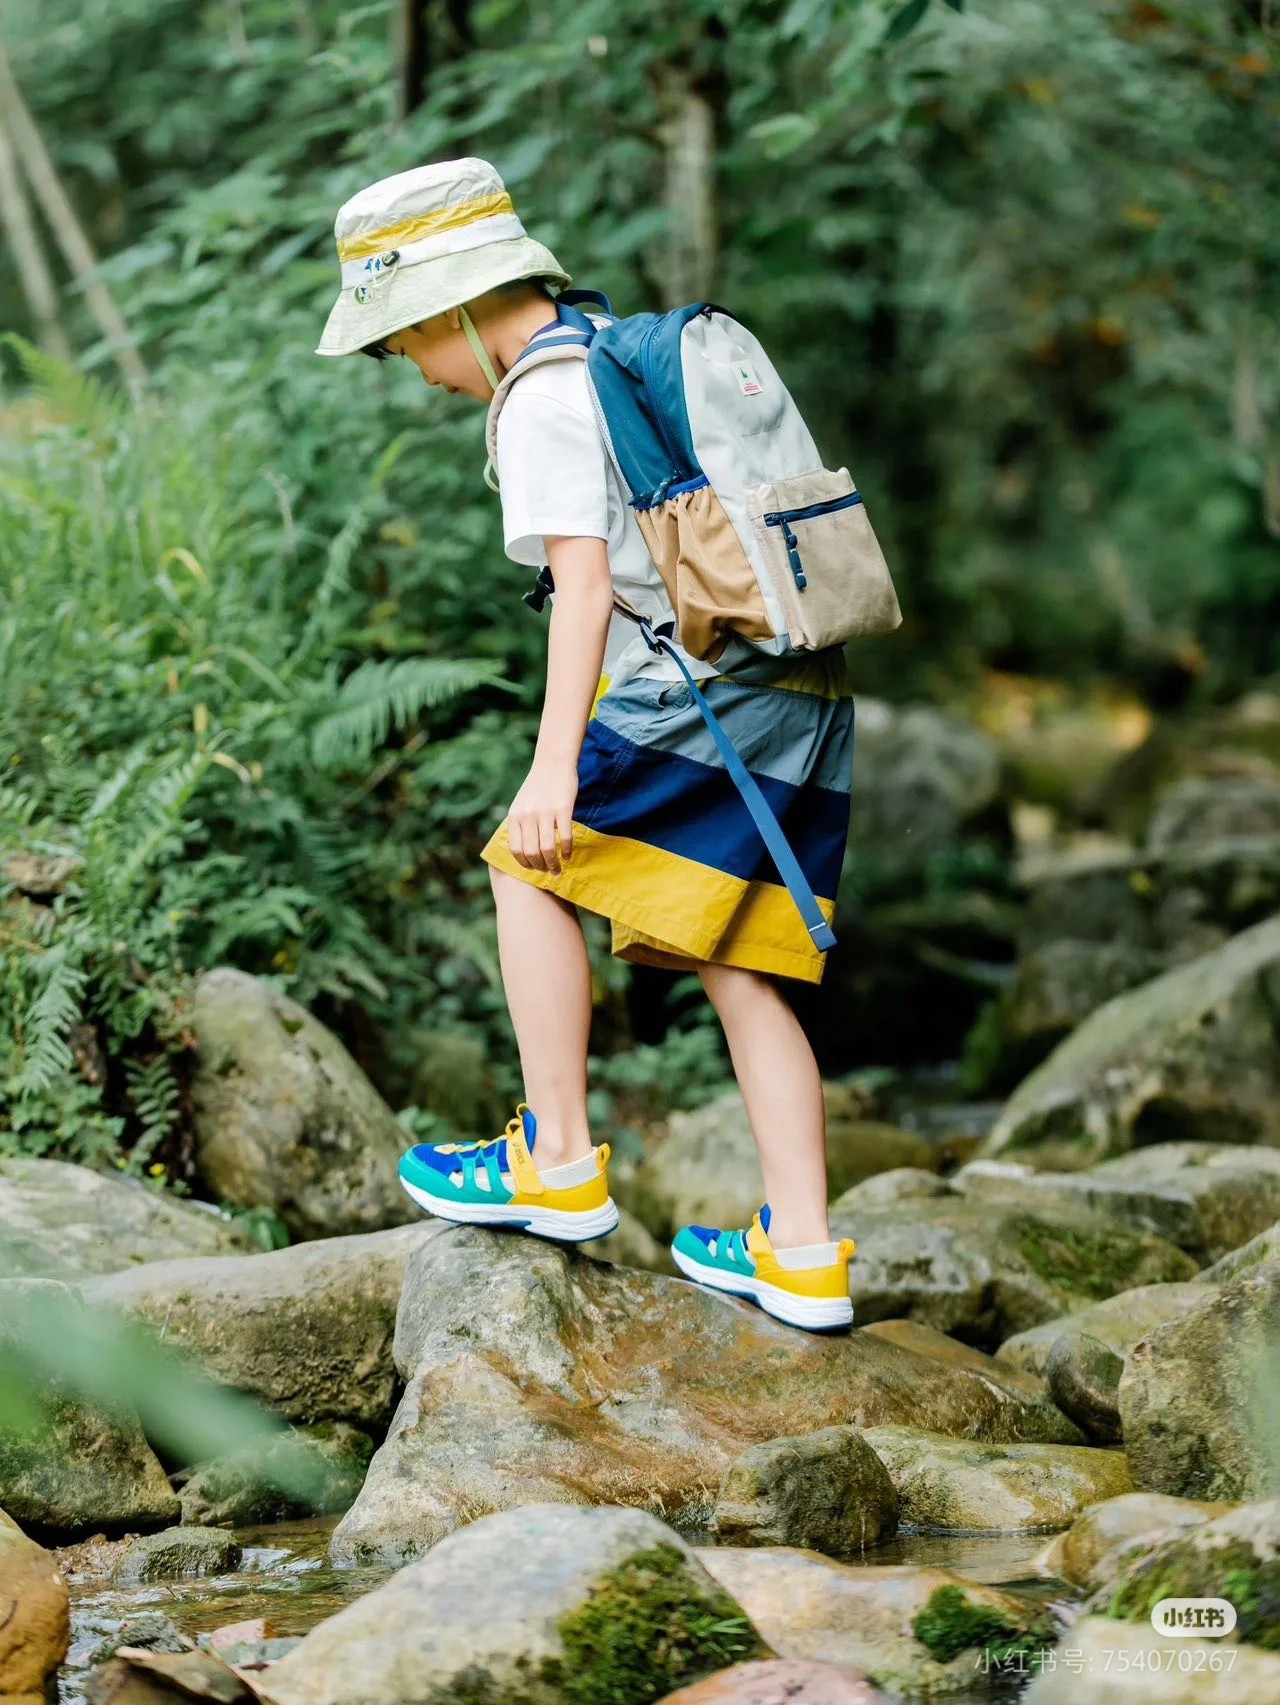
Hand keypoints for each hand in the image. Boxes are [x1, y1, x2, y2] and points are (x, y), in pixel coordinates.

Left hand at [507, 759, 576, 873]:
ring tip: (559, 869)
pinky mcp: (563, 809)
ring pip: (547, 848)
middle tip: (549, 872)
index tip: (533, 869)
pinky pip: (564, 837)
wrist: (552, 763)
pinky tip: (569, 856)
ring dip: (554, 864)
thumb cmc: (538, 786)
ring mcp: (545, 813)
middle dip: (540, 868)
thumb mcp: (521, 804)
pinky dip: (567, 851)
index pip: (516, 850)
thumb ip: (520, 824)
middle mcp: (527, 816)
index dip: (524, 864)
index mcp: (514, 816)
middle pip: (532, 852)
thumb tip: (522, 850)